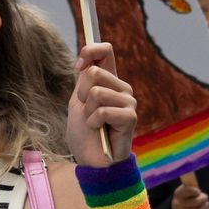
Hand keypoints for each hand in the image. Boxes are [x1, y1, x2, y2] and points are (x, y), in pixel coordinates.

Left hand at [66, 42, 135, 168]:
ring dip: (87, 112)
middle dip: (81, 95)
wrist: (90, 158)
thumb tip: (86, 60)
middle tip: (87, 112)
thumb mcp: (78, 100)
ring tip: (94, 123)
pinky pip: (102, 110)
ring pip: (96, 92)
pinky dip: (93, 122)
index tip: (78, 68)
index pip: (105, 50)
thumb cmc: (84, 131)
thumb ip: (84, 79)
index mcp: (109, 80)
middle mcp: (122, 87)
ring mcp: (128, 101)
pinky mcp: (130, 116)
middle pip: (94, 72)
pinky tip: (99, 131)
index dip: (88, 52)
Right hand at [171, 184, 208, 208]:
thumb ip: (192, 186)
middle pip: (197, 202)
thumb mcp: (185, 189)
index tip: (198, 191)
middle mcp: (179, 204)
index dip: (195, 191)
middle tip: (205, 197)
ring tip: (206, 203)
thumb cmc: (185, 196)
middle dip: (204, 198)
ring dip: (206, 205)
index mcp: (178, 194)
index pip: (188, 191)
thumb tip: (193, 175)